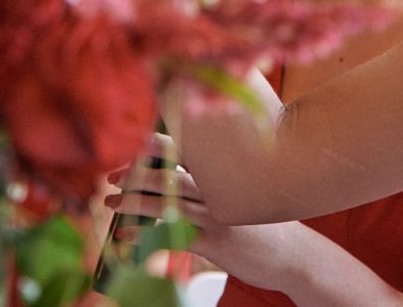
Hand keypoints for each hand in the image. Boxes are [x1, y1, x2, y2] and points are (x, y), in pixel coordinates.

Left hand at [106, 134, 309, 294]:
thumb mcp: (245, 193)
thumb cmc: (265, 223)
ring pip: (164, 201)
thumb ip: (218, 181)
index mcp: (223, 171)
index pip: (182, 149)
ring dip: (131, 201)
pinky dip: (143, 234)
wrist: (294, 254)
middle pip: (166, 172)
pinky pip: (170, 235)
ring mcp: (214, 214)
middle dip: (133, 173)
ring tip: (109, 203)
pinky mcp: (213, 242)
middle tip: (110, 177)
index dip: (152, 147)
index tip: (131, 148)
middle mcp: (216, 187)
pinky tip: (126, 236)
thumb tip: (180, 175)